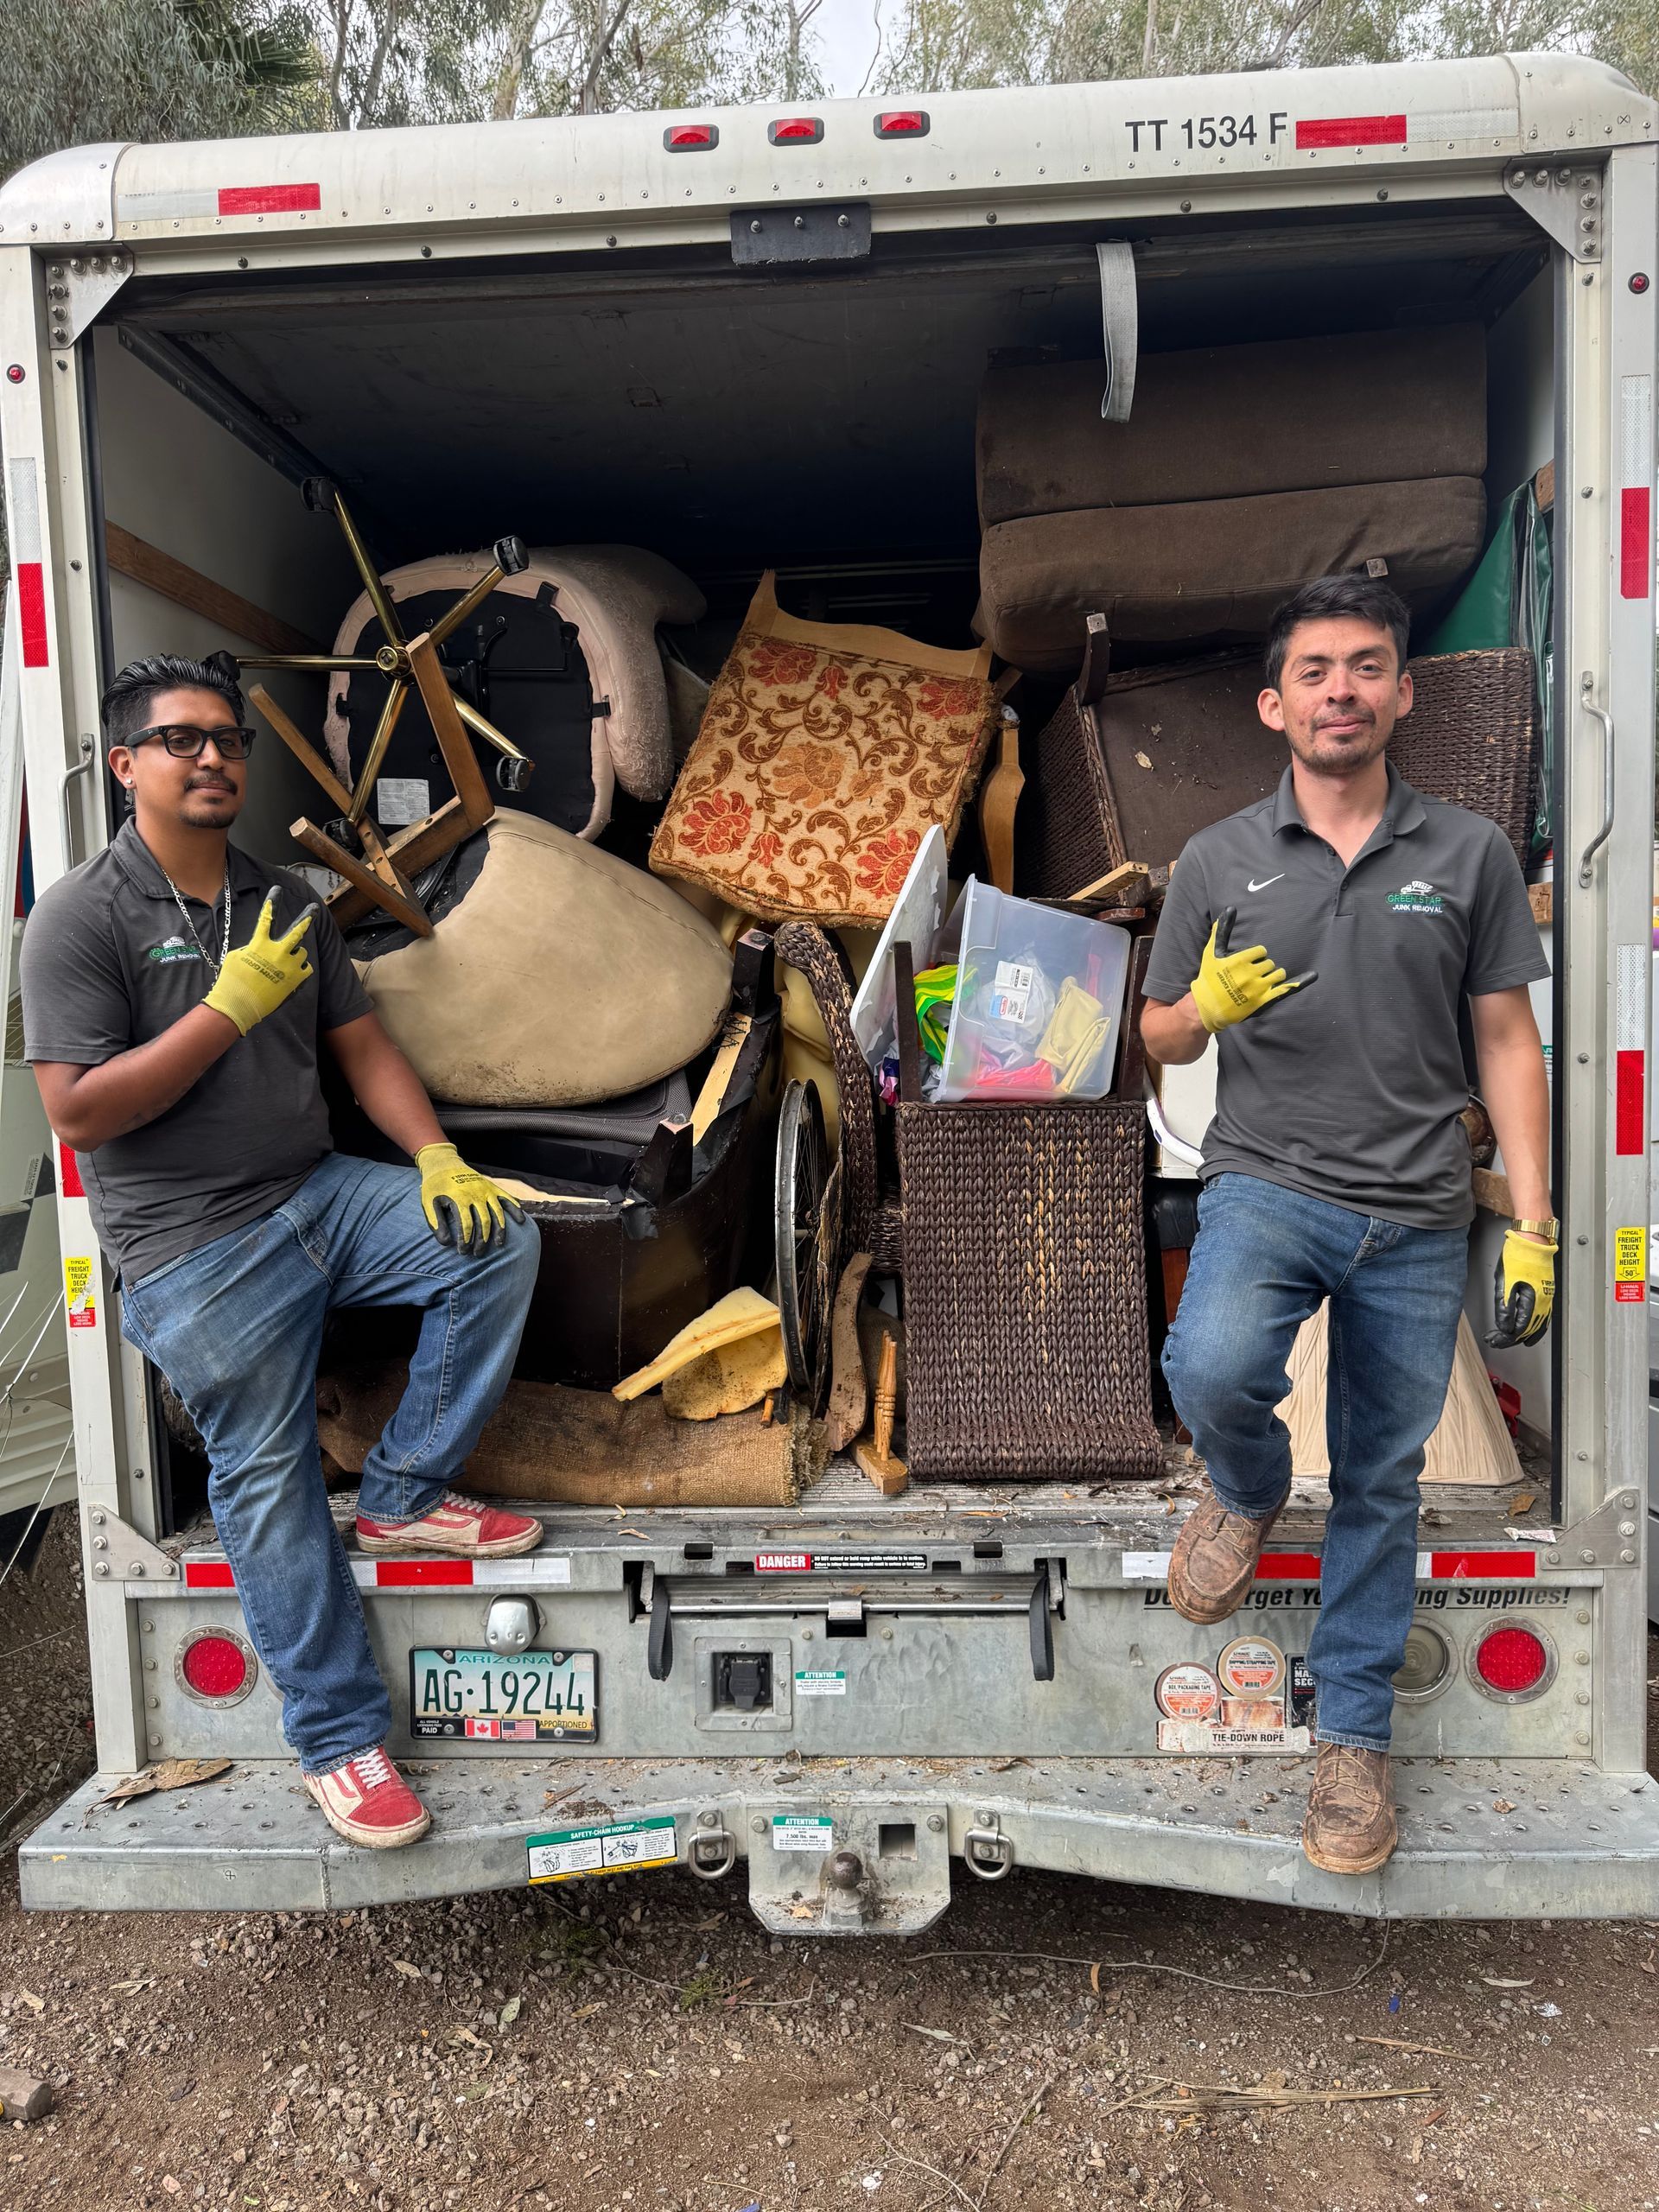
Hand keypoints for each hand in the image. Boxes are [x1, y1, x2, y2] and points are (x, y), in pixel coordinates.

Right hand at [203, 894, 314, 1035]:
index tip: (278, 890)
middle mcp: (276, 951)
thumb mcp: (236, 958)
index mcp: (259, 944)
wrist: (238, 1004)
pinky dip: (300, 970)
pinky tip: (291, 976)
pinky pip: (305, 968)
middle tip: (314, 909)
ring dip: (295, 955)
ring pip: (301, 952)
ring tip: (284, 964)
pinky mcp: (295, 979)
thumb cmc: (232, 981)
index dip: (272, 903)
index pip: (266, 919)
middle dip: (306, 918)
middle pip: (296, 930)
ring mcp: (288, 965)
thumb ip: (251, 949)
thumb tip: (260, 949)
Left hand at [415, 1142, 524, 1251]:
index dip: (465, 1240)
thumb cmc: (435, 1186)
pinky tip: (521, 1221)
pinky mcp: (492, 1187)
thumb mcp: (429, 1203)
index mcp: (459, 1198)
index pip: (466, 1225)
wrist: (444, 1163)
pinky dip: (515, 1209)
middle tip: (478, 1254)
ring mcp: (486, 1190)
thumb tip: (445, 1243)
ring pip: (497, 1213)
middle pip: (483, 1222)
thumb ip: (436, 1223)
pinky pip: (507, 1198)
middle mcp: (476, 1194)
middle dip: (482, 1240)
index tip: (463, 1252)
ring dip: (499, 1230)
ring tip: (499, 1244)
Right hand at [1189, 908, 1315, 1034]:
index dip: (1255, 956)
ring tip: (1258, 982)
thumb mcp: (1212, 952)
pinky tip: (1313, 975)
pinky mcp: (1264, 1001)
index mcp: (1238, 961)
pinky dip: (1300, 982)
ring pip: (1278, 973)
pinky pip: (1287, 989)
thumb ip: (1222, 930)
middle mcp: (1249, 974)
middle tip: (1248, 976)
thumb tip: (1230, 908)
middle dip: (1261, 966)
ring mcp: (1258, 989)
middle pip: (1269, 962)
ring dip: (1272, 975)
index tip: (1246, 964)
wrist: (1207, 1007)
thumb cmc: (1209, 977)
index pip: (1261, 951)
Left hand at [1488, 1227, 1556, 1348]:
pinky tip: (1526, 1332)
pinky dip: (1533, 1328)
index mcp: (1533, 1299)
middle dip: (1510, 1339)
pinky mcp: (1546, 1294)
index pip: (1520, 1328)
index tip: (1495, 1340)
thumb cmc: (1518, 1256)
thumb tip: (1503, 1326)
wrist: (1531, 1240)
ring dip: (1520, 1335)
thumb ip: (1504, 1306)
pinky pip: (1542, 1318)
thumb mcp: (1504, 1281)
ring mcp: (1547, 1298)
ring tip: (1505, 1340)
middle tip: (1495, 1342)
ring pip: (1536, 1326)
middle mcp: (1544, 1301)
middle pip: (1528, 1330)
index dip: (1506, 1337)